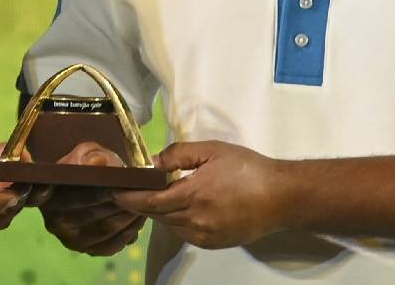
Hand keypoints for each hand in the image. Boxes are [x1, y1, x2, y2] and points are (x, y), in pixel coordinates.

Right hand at [37, 141, 145, 255]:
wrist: (86, 183)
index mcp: (49, 198)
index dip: (101, 192)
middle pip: (94, 216)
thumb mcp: (86, 152)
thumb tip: (99, 162)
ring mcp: (73, 241)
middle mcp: (56, 224)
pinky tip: (137, 217)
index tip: (122, 184)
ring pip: (107, 231)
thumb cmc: (85, 164)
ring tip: (143, 202)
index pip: (78, 198)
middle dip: (120, 203)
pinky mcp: (90, 250)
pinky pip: (114, 244)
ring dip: (128, 217)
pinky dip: (129, 231)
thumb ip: (91, 155)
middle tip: (141, 192)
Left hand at [112, 140, 283, 249]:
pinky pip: (184, 233)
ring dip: (158, 212)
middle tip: (128, 190)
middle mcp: (195, 220)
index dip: (128, 197)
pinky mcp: (213, 243)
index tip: (113, 190)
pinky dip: (175, 221)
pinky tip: (178, 207)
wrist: (281, 197)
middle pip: (156, 215)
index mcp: (193, 195)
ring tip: (153, 196)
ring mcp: (205, 236)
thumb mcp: (212, 150)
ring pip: (169, 225)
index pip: (149, 201)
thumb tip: (153, 162)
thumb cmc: (247, 168)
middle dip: (140, 203)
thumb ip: (179, 154)